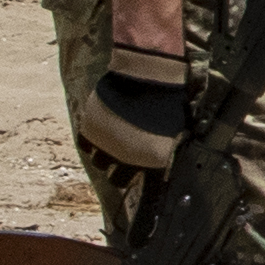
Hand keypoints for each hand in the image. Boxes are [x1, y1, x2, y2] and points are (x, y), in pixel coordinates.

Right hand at [73, 44, 195, 172]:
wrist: (148, 77)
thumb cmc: (169, 100)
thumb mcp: (179, 129)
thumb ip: (170, 148)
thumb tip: (171, 158)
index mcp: (154, 162)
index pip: (149, 187)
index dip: (146, 182)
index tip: (145, 183)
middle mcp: (128, 160)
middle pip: (118, 180)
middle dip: (122, 172)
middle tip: (127, 160)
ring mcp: (106, 146)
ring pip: (100, 163)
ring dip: (106, 155)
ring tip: (114, 142)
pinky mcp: (89, 131)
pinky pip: (85, 146)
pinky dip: (91, 141)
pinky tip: (101, 132)